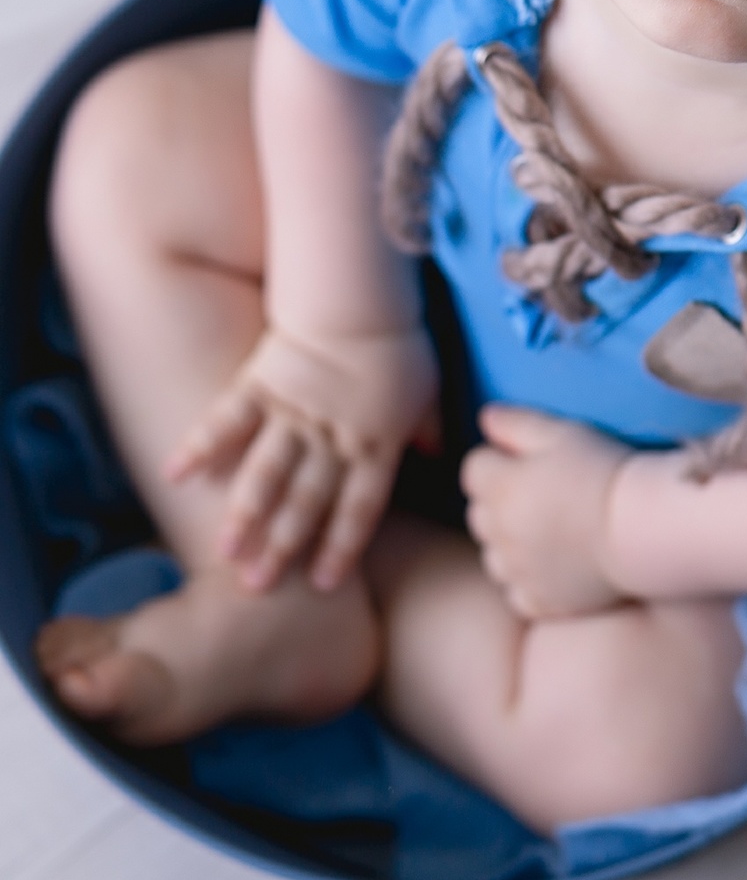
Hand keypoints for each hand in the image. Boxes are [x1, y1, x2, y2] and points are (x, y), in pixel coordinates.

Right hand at [166, 322, 438, 591]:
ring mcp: (293, 413)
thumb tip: (439, 458)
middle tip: (257, 586)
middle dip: (282, 547)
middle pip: (306, 501)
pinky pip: (227, 419)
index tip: (320, 584)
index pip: (359, 508)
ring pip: (266, 471)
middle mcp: (332, 437)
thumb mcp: (427, 391)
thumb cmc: (399, 342)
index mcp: (376, 444)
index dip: (341, 548)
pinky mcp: (260, 384)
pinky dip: (199, 445)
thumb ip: (426, 431)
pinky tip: (175, 474)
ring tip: (224, 551)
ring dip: (245, 514)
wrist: (360, 294)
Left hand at [461, 406, 629, 618]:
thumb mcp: (563, 434)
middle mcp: (501, 533)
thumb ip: (516, 424)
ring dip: (509, 542)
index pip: (473, 468)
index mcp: (501, 488)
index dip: (498, 460)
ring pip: (494, 555)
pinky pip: (518, 592)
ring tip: (548, 530)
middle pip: (479, 513)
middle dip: (498, 501)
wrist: (645, 528)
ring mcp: (520, 572)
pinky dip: (529, 580)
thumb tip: (484, 418)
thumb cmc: (606, 471)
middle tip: (539, 492)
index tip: (526, 460)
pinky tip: (556, 564)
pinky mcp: (542, 601)